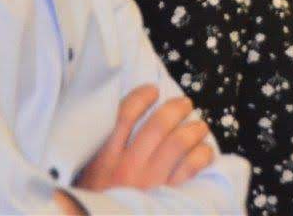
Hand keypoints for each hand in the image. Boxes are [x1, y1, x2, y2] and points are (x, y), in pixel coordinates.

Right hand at [74, 84, 214, 191]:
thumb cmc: (98, 201)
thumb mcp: (88, 175)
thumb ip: (101, 149)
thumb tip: (125, 118)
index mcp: (104, 159)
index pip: (124, 115)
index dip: (141, 97)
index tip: (152, 90)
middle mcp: (128, 167)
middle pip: (158, 125)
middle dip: (176, 109)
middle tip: (185, 104)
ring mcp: (150, 182)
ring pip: (178, 142)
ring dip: (194, 129)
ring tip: (199, 127)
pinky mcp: (167, 197)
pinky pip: (190, 168)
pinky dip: (202, 155)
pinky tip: (205, 151)